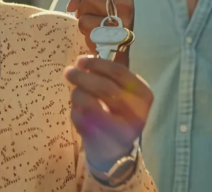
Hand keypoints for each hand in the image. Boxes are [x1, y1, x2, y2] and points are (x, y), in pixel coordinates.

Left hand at [65, 56, 152, 170]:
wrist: (115, 151)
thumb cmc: (119, 113)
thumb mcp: (123, 93)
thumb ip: (107, 76)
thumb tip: (81, 62)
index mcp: (143, 95)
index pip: (118, 72)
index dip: (97, 63)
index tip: (81, 60)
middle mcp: (135, 113)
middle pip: (103, 86)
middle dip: (81, 76)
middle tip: (68, 71)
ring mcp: (117, 129)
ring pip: (88, 101)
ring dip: (76, 93)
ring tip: (76, 93)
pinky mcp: (99, 140)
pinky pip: (78, 116)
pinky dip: (74, 109)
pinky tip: (79, 110)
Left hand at [67, 0, 133, 60]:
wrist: (114, 47)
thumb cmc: (104, 19)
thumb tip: (72, 5)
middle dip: (81, 2)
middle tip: (88, 12)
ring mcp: (121, 13)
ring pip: (85, 2)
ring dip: (83, 15)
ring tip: (94, 22)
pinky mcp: (112, 29)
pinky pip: (83, 21)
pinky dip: (85, 29)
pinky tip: (95, 33)